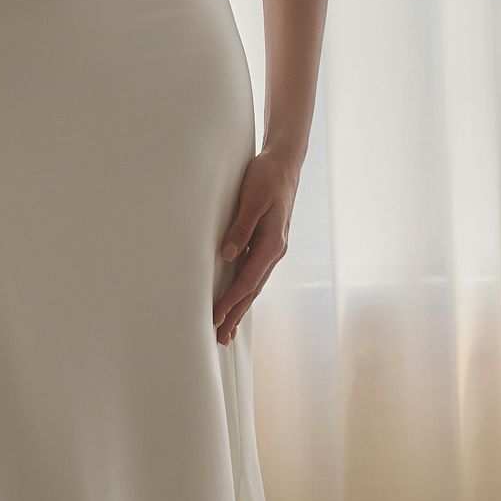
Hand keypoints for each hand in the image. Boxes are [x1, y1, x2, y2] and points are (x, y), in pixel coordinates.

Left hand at [212, 148, 296, 342]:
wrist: (284, 162)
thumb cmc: (267, 177)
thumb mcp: (252, 200)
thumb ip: (240, 228)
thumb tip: (228, 255)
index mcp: (272, 244)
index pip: (247, 281)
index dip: (230, 301)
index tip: (215, 318)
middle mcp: (274, 251)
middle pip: (252, 290)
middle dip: (236, 314)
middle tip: (221, 338)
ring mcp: (272, 249)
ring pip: (254, 284)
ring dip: (240, 306)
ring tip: (228, 327)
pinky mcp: (267, 243)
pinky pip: (254, 272)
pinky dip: (245, 289)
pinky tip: (237, 298)